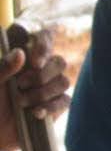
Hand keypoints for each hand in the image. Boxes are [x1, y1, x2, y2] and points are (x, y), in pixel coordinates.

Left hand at [0, 26, 68, 150]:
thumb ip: (4, 67)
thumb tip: (21, 53)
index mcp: (26, 57)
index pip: (45, 38)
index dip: (45, 45)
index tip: (34, 61)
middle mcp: (42, 69)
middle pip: (59, 62)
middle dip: (41, 75)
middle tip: (20, 85)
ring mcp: (52, 87)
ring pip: (63, 82)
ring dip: (42, 93)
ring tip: (21, 102)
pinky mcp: (58, 105)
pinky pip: (65, 101)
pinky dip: (50, 107)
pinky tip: (35, 113)